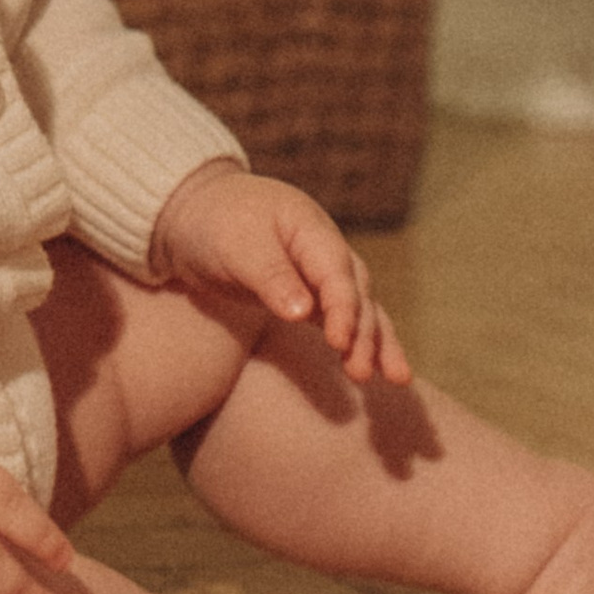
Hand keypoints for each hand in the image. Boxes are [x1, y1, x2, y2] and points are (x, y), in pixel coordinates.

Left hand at [151, 162, 413, 386]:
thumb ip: (270, 276)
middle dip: (364, 334)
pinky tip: (382, 372)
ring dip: (377, 342)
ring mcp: (323, 273)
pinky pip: (345, 320)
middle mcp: (327, 251)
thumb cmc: (215, 224)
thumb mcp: (236, 245)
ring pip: (361, 309)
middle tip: (362, 373)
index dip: (342, 309)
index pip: (337, 274)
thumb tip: (304, 313)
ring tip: (398, 379)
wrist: (196, 214)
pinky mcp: (313, 296)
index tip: (339, 344)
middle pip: (357, 294)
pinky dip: (362, 343)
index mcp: (310, 229)